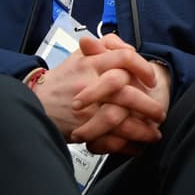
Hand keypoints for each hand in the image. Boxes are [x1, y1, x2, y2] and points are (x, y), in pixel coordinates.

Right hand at [31, 34, 162, 142]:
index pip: (124, 58)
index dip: (143, 68)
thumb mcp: (79, 56)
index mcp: (91, 64)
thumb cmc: (62, 79)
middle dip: (148, 106)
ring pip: (119, 119)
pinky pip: (108, 140)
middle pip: (126, 93)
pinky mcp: (81, 129)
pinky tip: (135, 146)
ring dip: (141, 130)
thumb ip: (104, 48)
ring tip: (153, 134)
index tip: (152, 80)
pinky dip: (124, 146)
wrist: (34, 102)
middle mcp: (89, 85)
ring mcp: (85, 109)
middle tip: (160, 113)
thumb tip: (128, 47)